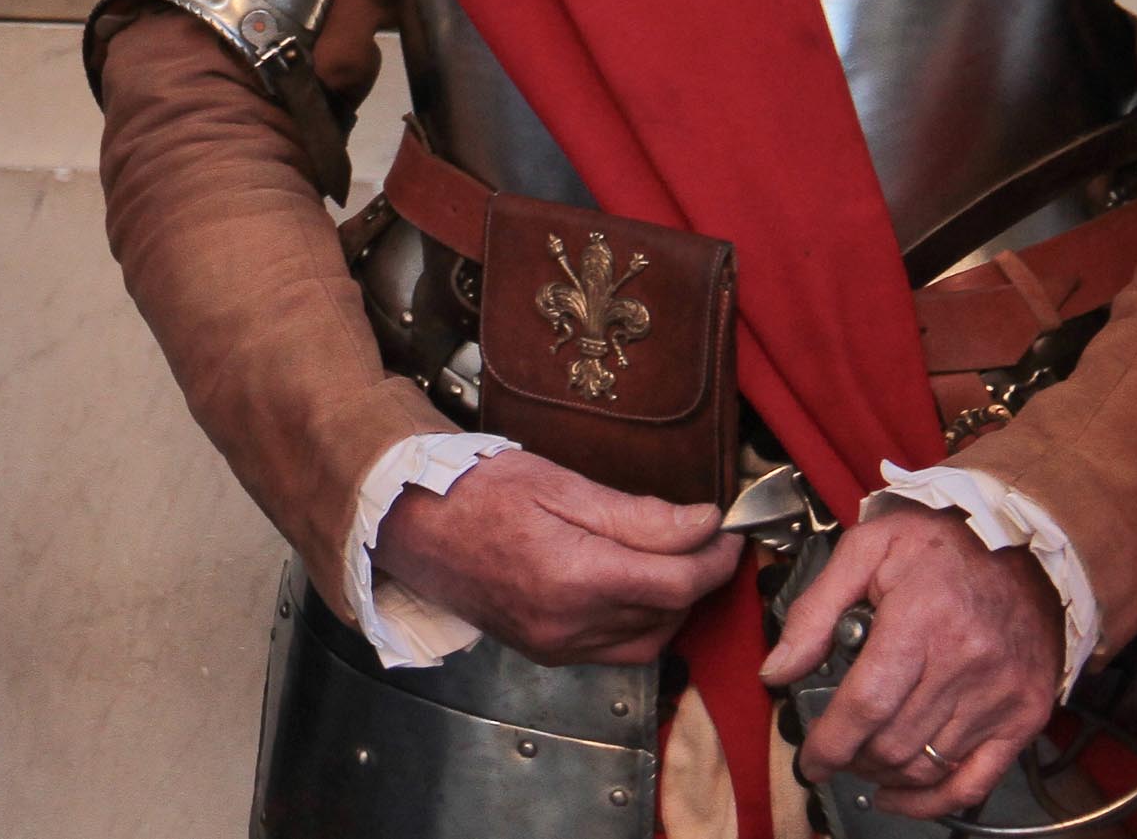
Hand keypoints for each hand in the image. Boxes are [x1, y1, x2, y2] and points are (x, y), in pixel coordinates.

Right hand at [370, 449, 743, 663]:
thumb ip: (638, 514)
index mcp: (572, 576)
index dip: (717, 557)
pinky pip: (616, 650)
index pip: (677, 582)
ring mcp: (555, 646)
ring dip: (674, 604)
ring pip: (650, 640)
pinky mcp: (545, 653)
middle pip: (669, 613)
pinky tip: (635, 587)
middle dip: (699, 576)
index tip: (729, 529)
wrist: (406, 520)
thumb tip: (704, 526)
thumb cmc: (475, 488)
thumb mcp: (560, 483)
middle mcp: (567, 624)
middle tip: (706, 536)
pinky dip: (640, 622)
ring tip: (673, 559)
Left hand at [762, 500, 1061, 820]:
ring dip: (884, 776)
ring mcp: (1000, 696)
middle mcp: (966, 665)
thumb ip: (814, 611)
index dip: (829, 743)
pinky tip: (901, 798)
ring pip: (927, 767)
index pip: (866, 705)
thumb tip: (776, 671)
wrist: (1027, 546)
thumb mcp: (865, 551)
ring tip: (861, 763)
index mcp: (920, 622)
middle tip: (832, 753)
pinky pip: (976, 781)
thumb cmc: (940, 543)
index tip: (809, 759)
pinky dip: (933, 802)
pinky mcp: (1025, 714)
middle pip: (893, 743)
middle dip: (850, 759)